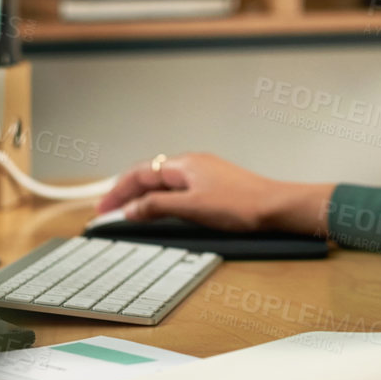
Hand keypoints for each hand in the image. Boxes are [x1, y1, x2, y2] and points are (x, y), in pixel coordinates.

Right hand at [97, 152, 333, 235]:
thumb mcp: (192, 207)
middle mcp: (192, 164)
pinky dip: (161, 201)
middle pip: (150, 176)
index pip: (140, 173)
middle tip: (110, 213)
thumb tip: (131, 209)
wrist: (276, 207)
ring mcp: (204, 174)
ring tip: (128, 215)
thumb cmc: (241, 205)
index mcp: (185, 164)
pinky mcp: (213, 187)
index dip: (118, 192)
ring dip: (143, 198)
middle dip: (127, 194)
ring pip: (164, 184)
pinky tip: (159, 213)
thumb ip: (157, 207)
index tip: (104, 209)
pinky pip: (178, 190)